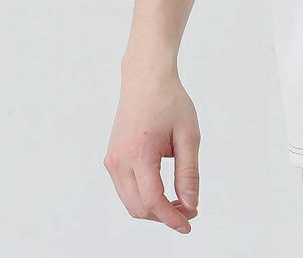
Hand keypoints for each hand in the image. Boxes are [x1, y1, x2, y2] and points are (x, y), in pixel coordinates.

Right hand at [103, 64, 200, 234]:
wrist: (145, 78)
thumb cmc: (169, 100)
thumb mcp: (188, 135)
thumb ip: (188, 173)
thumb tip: (191, 204)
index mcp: (139, 154)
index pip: (153, 201)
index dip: (172, 218)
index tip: (189, 224)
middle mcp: (119, 161)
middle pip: (139, 208)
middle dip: (164, 216)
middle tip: (189, 210)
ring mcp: (112, 160)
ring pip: (130, 202)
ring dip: (153, 209)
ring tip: (179, 201)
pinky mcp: (112, 158)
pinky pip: (125, 189)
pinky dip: (143, 196)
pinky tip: (163, 190)